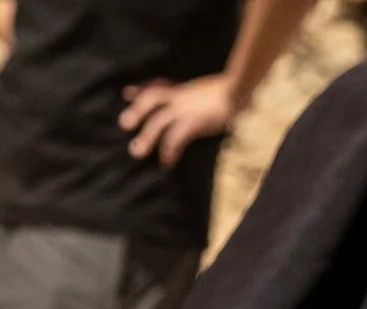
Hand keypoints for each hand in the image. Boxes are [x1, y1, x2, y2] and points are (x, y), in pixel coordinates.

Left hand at [119, 75, 241, 167]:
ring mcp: (186, 107)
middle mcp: (181, 96)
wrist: (241, 89)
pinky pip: (175, 138)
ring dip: (147, 137)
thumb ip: (201, 97)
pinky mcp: (193, 121)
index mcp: (185, 89)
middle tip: (125, 124)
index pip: (158, 86)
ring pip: (158, 121)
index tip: (127, 94)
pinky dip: (170, 152)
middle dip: (137, 110)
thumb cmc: (233, 91)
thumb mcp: (211, 92)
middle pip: (152, 99)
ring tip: (137, 151)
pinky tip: (167, 163)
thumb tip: (214, 105)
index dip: (140, 90)